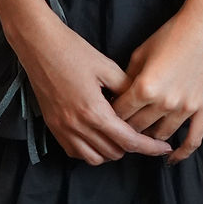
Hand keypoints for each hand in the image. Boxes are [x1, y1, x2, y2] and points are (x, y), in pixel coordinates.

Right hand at [16, 19, 172, 166]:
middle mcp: (77, 126)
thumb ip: (127, 88)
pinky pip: (75, 152)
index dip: (149, 147)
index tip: (163, 148)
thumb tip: (141, 103)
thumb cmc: (73, 51)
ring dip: (110, 151)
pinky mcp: (52, 127)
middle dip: (131, 147)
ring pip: (94, 158)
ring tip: (120, 136)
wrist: (38, 45)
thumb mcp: (107, 66)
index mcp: (94, 111)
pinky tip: (98, 136)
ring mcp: (62, 129)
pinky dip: (90, 151)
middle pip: (113, 152)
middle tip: (141, 133)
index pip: (128, 141)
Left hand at [110, 7, 202, 163]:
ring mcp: (186, 108)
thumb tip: (118, 99)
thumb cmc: (171, 34)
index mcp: (144, 87)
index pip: (119, 114)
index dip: (110, 115)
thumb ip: (127, 80)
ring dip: (149, 137)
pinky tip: (171, 159)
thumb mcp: (140, 53)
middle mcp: (164, 102)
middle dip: (126, 128)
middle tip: (121, 127)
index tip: (107, 115)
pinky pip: (193, 140)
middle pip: (137, 128)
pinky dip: (182, 153)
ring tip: (142, 135)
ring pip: (160, 136)